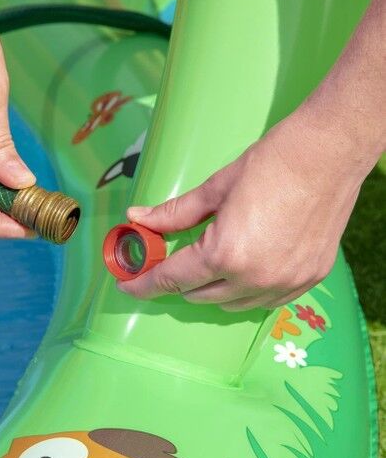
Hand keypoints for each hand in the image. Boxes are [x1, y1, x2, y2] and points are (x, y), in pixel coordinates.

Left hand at [117, 109, 376, 310]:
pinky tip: (244, 271)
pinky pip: (264, 301)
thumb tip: (137, 218)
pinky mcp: (308, 280)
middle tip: (172, 263)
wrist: (329, 153)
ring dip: (212, 290)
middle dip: (179, 282)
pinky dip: (245, 292)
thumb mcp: (215, 188)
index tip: (128, 286)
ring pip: (232, 305)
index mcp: (226, 254)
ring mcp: (285, 284)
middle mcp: (255, 279)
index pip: (173, 279)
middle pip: (200, 296)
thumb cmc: (269, 164)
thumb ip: (173, 212)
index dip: (145, 284)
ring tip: (209, 265)